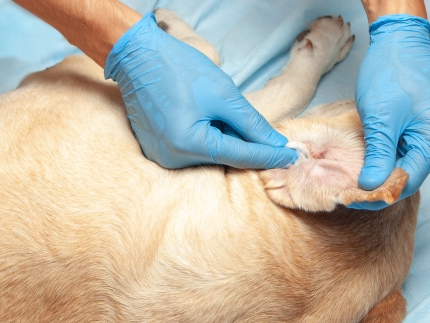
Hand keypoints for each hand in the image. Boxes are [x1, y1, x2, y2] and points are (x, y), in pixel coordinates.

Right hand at [104, 13, 297, 168]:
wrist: (137, 56)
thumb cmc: (178, 68)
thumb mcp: (223, 94)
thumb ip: (251, 123)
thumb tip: (275, 144)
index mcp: (188, 145)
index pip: (239, 156)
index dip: (268, 156)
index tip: (291, 157)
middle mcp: (172, 159)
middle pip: (223, 156)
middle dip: (246, 144)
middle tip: (266, 132)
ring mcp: (162, 156)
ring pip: (208, 153)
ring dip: (225, 138)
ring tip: (223, 112)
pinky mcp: (158, 149)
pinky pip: (192, 148)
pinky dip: (207, 136)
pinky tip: (209, 117)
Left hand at [351, 15, 429, 209]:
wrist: (399, 43)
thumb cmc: (391, 74)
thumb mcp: (381, 119)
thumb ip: (379, 156)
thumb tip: (371, 187)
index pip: (408, 181)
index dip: (380, 193)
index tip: (352, 199)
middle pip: (408, 174)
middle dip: (378, 184)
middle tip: (347, 191)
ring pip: (404, 164)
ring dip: (380, 171)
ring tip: (352, 179)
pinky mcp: (421, 128)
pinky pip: (403, 151)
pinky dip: (384, 158)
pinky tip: (365, 162)